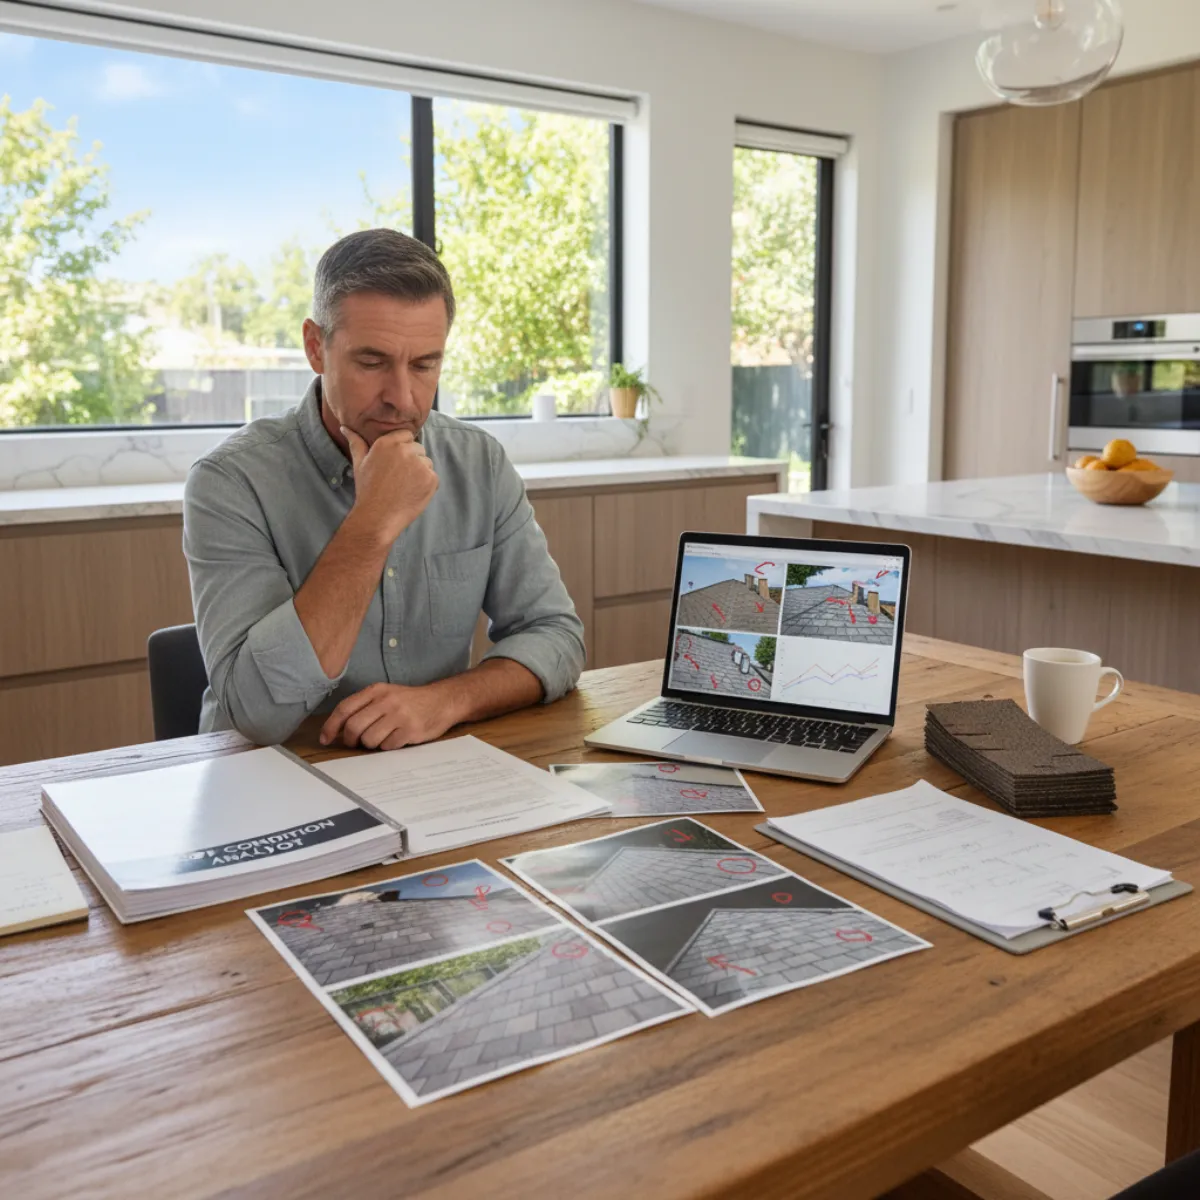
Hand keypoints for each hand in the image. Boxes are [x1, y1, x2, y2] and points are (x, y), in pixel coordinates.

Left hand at [319, 682, 459, 749]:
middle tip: (356, 743)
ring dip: (371, 744)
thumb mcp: (386, 695)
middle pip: (354, 727)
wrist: (442, 701)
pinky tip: (397, 738)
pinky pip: (387, 746)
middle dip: (351, 740)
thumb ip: (364, 707)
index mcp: (377, 691)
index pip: (345, 708)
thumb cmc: (410, 701)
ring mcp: (400, 716)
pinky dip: (388, 746)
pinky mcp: (411, 730)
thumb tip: (338, 730)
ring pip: (369, 739)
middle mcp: (387, 701)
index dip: (331, 726)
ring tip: (382, 738)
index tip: (325, 738)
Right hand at [342, 426, 437, 545]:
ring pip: (427, 462)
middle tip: (398, 477)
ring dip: (420, 472)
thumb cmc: (367, 490)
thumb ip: (355, 442)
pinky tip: (412, 492)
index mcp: (387, 443)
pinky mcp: (430, 479)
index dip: (402, 448)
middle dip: (412, 460)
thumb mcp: (359, 463)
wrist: (377, 516)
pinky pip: (433, 476)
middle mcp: (405, 450)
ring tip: (404, 486)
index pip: (406, 435)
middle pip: (418, 448)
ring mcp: (420, 464)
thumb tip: (345, 427)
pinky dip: (426, 485)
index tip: (396, 463)